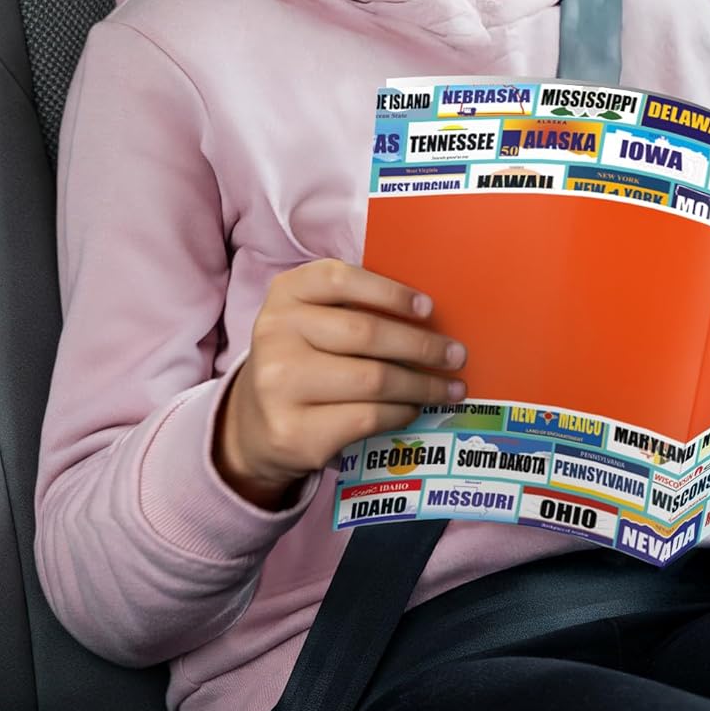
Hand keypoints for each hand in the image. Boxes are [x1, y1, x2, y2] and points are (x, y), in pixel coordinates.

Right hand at [214, 259, 466, 508]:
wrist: (253, 424)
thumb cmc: (302, 360)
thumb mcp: (312, 321)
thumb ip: (354, 308)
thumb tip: (430, 318)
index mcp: (285, 294)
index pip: (339, 279)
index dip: (389, 292)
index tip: (428, 309)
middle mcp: (276, 333)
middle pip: (366, 334)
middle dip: (422, 346)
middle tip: (455, 355)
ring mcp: (280, 385)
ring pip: (373, 380)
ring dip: (422, 385)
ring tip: (450, 388)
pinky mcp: (294, 431)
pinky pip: (367, 417)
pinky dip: (400, 412)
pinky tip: (412, 409)